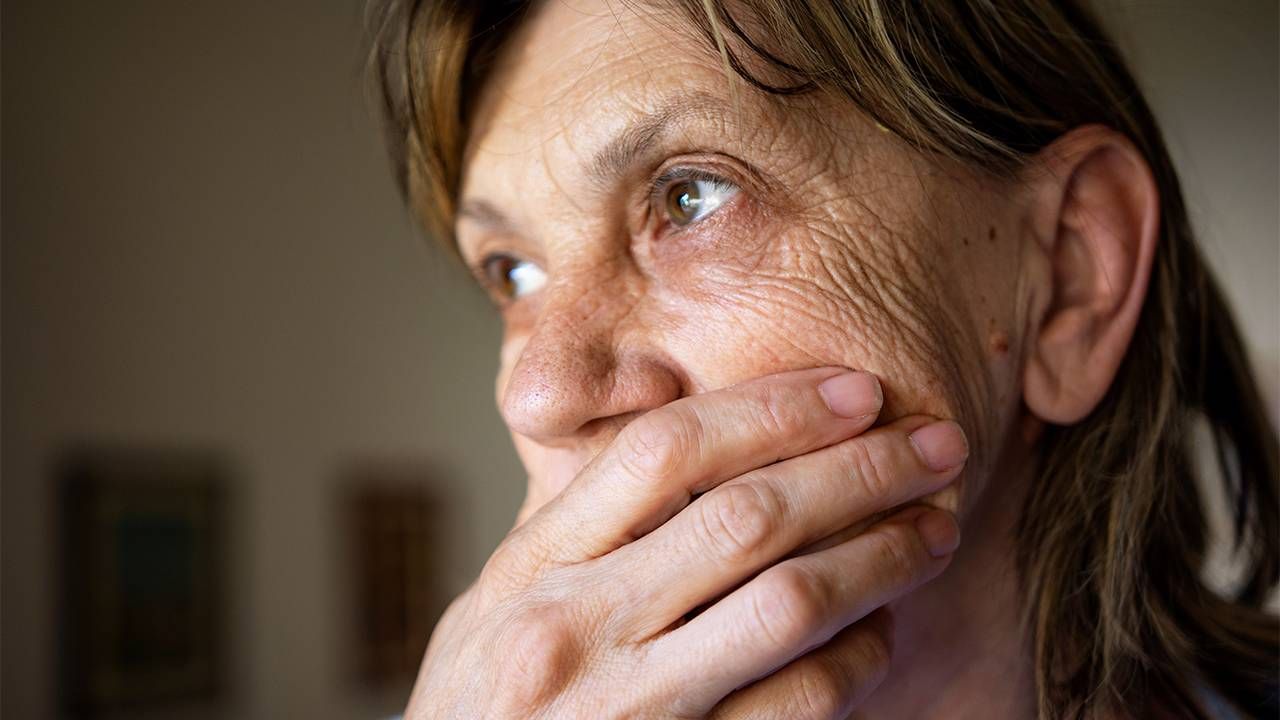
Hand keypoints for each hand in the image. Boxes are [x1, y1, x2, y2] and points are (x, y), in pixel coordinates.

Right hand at [404, 367, 967, 718]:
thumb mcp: (495, 608)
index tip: (856, 390)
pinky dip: (856, 660)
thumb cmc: (481, 711)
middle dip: (860, 470)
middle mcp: (578, 631)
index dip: (774, 408)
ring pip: (790, 604)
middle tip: (936, 443)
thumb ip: (578, 534)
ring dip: (882, 557)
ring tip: (935, 529)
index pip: (665, 451)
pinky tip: (880, 632)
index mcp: (533, 569)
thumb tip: (687, 452)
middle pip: (747, 517)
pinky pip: (799, 705)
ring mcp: (632, 711)